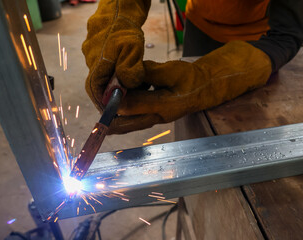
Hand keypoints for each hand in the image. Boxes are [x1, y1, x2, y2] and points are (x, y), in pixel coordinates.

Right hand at [82, 0, 149, 110]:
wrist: (119, 8)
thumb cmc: (125, 27)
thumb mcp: (132, 49)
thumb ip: (129, 69)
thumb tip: (125, 87)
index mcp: (97, 63)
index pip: (94, 90)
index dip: (102, 103)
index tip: (112, 111)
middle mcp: (91, 60)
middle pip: (99, 84)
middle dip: (111, 94)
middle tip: (126, 102)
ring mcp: (93, 54)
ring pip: (103, 75)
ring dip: (114, 84)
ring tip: (130, 88)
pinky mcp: (99, 50)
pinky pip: (105, 66)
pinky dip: (115, 73)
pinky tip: (127, 73)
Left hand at [108, 41, 271, 133]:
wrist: (206, 87)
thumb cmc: (191, 78)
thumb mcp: (171, 72)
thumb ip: (148, 75)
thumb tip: (124, 80)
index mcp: (163, 106)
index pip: (132, 107)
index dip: (115, 101)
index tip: (104, 94)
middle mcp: (158, 116)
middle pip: (127, 125)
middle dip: (110, 122)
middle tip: (97, 120)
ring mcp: (157, 118)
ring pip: (131, 123)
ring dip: (118, 116)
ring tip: (108, 104)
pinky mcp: (156, 115)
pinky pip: (137, 117)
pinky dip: (127, 111)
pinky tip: (124, 98)